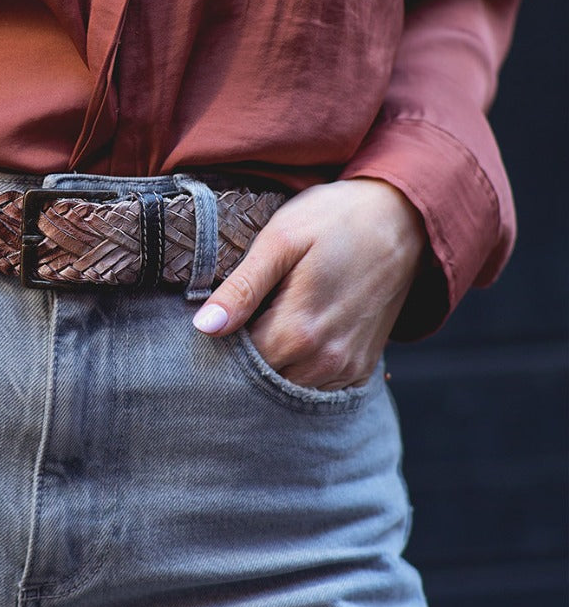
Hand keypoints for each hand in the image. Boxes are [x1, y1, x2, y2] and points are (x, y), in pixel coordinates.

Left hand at [192, 178, 427, 389]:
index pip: (235, 365)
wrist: (401, 219)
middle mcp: (324, 361)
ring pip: (287, 388)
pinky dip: (298, 372)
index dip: (217, 347)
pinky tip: (293, 340)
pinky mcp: (361, 368)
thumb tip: (204, 327)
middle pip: (260, 382)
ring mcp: (346, 368)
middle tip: (237, 321)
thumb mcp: (280, 240)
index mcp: (297, 331)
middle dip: (240, 360)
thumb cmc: (335, 220)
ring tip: (265, 325)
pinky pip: (317, 388)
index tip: (213, 323)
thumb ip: (242, 288)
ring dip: (270, 367)